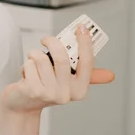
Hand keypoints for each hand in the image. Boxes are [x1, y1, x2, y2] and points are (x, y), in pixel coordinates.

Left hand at [0, 24, 114, 113]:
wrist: (23, 106)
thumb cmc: (45, 90)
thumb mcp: (67, 84)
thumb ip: (86, 77)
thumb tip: (110, 75)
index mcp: (80, 89)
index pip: (87, 62)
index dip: (85, 43)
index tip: (81, 28)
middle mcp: (66, 93)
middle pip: (62, 57)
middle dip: (52, 42)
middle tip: (46, 39)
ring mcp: (48, 93)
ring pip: (41, 58)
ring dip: (34, 55)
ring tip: (33, 62)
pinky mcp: (31, 90)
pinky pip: (29, 65)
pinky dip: (25, 65)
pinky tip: (26, 74)